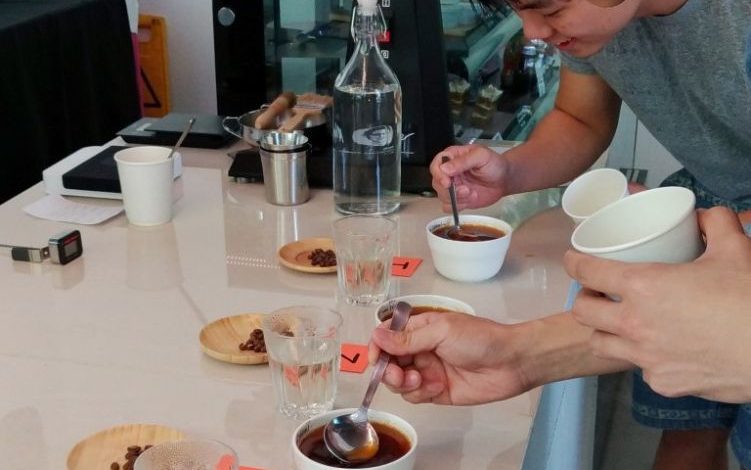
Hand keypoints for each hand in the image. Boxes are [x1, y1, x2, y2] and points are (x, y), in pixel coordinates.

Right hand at [368, 311, 530, 404]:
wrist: (511, 362)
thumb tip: (376, 335)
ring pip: (399, 382)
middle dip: (388, 370)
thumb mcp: (441, 332)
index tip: (376, 359)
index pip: (387, 336)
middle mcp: (420, 350)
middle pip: (389, 362)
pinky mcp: (436, 392)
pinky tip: (434, 387)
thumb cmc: (479, 338)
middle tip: (398, 375)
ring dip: (403, 383)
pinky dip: (418, 393)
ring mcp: (427, 372)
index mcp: (420, 329)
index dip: (377, 347)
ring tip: (420, 380)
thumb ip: (408, 339)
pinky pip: (414, 396)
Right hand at [429, 145, 509, 211]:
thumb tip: (444, 169)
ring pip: (441, 196)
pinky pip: (447, 207)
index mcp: (452, 157)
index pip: (436, 165)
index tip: (447, 182)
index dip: (439, 175)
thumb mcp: (481, 156)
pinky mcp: (458, 199)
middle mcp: (449, 173)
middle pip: (437, 182)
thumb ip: (463, 161)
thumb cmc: (494, 164)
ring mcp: (453, 187)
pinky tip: (469, 200)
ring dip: (456, 198)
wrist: (504, 180)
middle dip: (449, 190)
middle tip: (466, 190)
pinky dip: (457, 206)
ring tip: (472, 193)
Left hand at [565, 206, 750, 402]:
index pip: (587, 272)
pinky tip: (657, 348)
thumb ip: (716, 224)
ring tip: (616, 323)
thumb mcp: (736, 250)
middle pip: (582, 312)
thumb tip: (706, 217)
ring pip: (600, 345)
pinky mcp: (663, 382)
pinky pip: (639, 369)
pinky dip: (642, 357)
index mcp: (643, 287)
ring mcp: (645, 357)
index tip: (572, 259)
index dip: (574, 262)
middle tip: (597, 293)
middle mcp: (634, 324)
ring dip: (603, 331)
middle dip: (583, 299)